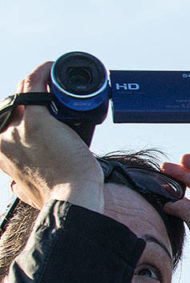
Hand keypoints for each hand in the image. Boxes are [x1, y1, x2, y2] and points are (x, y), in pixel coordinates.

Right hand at [0, 62, 102, 211]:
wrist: (73, 200)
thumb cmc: (59, 197)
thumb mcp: (25, 192)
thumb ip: (18, 186)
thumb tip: (14, 185)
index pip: (2, 122)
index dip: (15, 113)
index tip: (31, 111)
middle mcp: (2, 138)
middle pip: (12, 106)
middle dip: (29, 99)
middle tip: (52, 97)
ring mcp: (17, 128)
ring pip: (22, 93)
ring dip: (36, 83)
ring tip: (53, 80)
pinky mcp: (37, 120)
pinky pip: (34, 84)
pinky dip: (41, 72)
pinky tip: (50, 67)